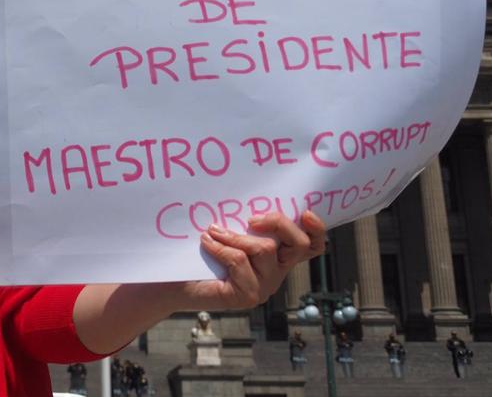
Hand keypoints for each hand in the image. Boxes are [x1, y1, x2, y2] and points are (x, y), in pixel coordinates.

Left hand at [181, 210, 325, 310]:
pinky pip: (240, 261)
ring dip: (235, 235)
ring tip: (212, 230)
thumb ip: (243, 221)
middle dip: (279, 223)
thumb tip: (246, 194)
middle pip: (298, 244)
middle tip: (251, 218)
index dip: (316, 230)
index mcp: (277, 255)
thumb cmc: (200, 253)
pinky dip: (221, 247)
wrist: (174, 282)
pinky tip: (206, 242)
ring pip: (264, 249)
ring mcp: (264, 286)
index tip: (307, 213)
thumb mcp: (228, 230)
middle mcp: (276, 272)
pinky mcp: (247, 296)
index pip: (310, 246)